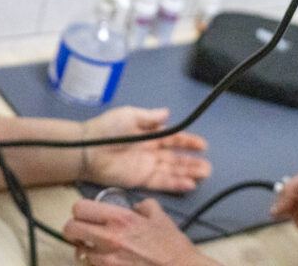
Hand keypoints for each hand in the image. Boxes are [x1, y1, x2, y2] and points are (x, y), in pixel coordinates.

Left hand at [63, 198, 217, 265]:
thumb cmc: (172, 246)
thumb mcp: (159, 216)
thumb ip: (142, 205)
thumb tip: (134, 206)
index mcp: (120, 219)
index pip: (80, 208)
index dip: (80, 210)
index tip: (85, 214)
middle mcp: (109, 238)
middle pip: (70, 229)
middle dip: (73, 229)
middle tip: (82, 231)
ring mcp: (108, 261)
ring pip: (78, 252)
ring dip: (84, 249)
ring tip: (95, 248)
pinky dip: (94, 264)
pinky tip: (105, 261)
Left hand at [82, 107, 210, 191]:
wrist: (89, 148)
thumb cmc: (108, 129)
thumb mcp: (129, 116)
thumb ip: (149, 117)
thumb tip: (168, 113)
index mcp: (149, 134)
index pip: (173, 139)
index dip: (188, 142)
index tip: (202, 145)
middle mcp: (151, 151)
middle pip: (175, 158)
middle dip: (191, 162)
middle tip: (208, 166)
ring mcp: (146, 166)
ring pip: (172, 171)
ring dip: (187, 173)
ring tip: (204, 175)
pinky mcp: (141, 179)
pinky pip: (162, 182)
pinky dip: (175, 184)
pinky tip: (188, 184)